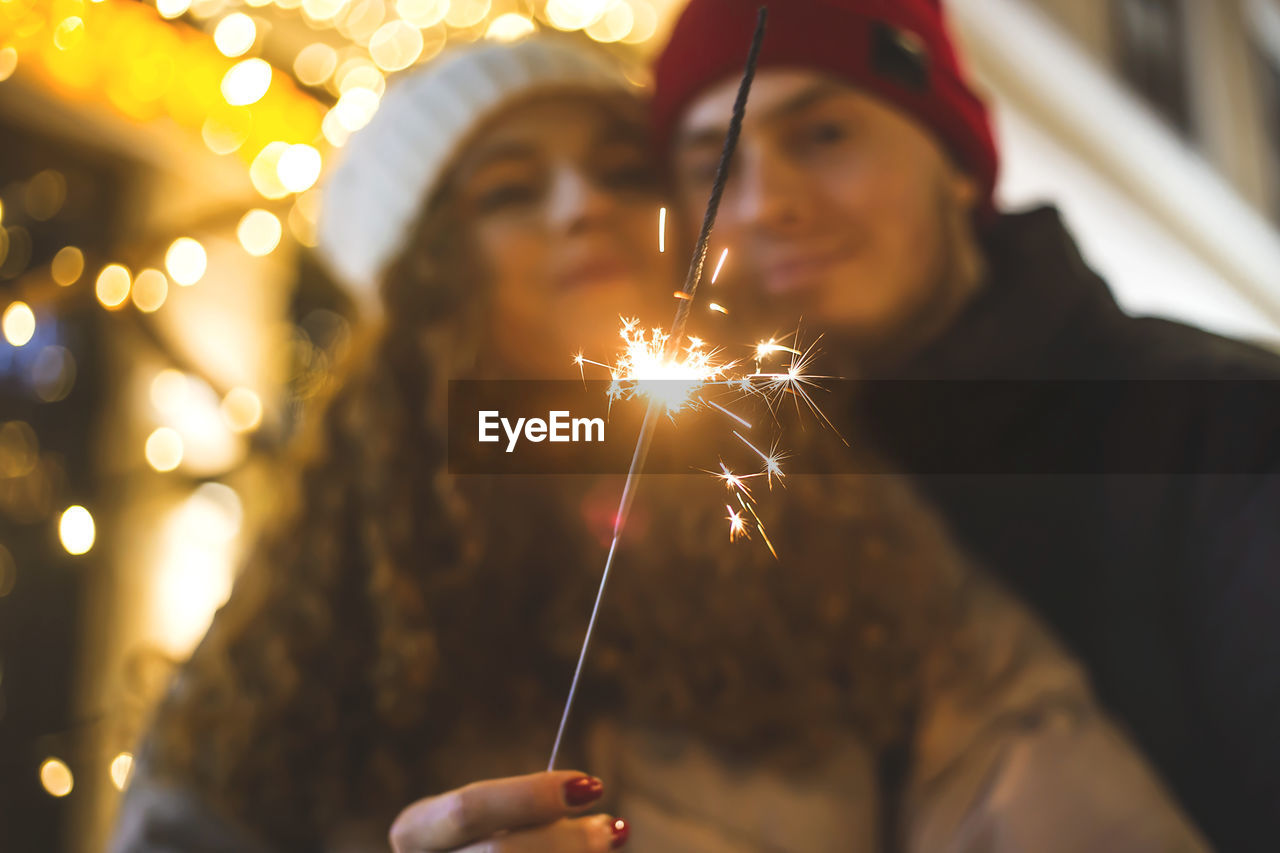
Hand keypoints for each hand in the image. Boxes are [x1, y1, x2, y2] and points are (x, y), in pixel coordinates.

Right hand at [389, 771, 627, 851]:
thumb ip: (531, 815)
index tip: (590, 785)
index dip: (530, 794)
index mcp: (416, 833)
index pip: (468, 809)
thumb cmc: (488, 845)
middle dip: (565, 840)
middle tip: (613, 828)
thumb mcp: (491, 824)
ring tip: (608, 846)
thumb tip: (602, 816)